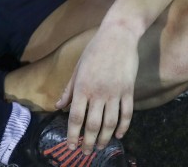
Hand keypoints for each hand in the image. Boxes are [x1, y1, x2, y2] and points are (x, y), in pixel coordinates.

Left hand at [56, 26, 138, 154]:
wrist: (118, 35)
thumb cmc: (94, 49)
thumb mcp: (77, 67)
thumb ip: (69, 89)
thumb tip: (59, 106)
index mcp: (82, 87)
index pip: (76, 117)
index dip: (73, 135)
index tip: (71, 146)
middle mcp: (98, 93)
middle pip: (92, 125)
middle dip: (87, 142)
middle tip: (85, 153)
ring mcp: (115, 93)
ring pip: (111, 123)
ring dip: (104, 138)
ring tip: (100, 146)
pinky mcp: (129, 91)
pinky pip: (127, 114)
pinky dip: (124, 127)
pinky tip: (119, 135)